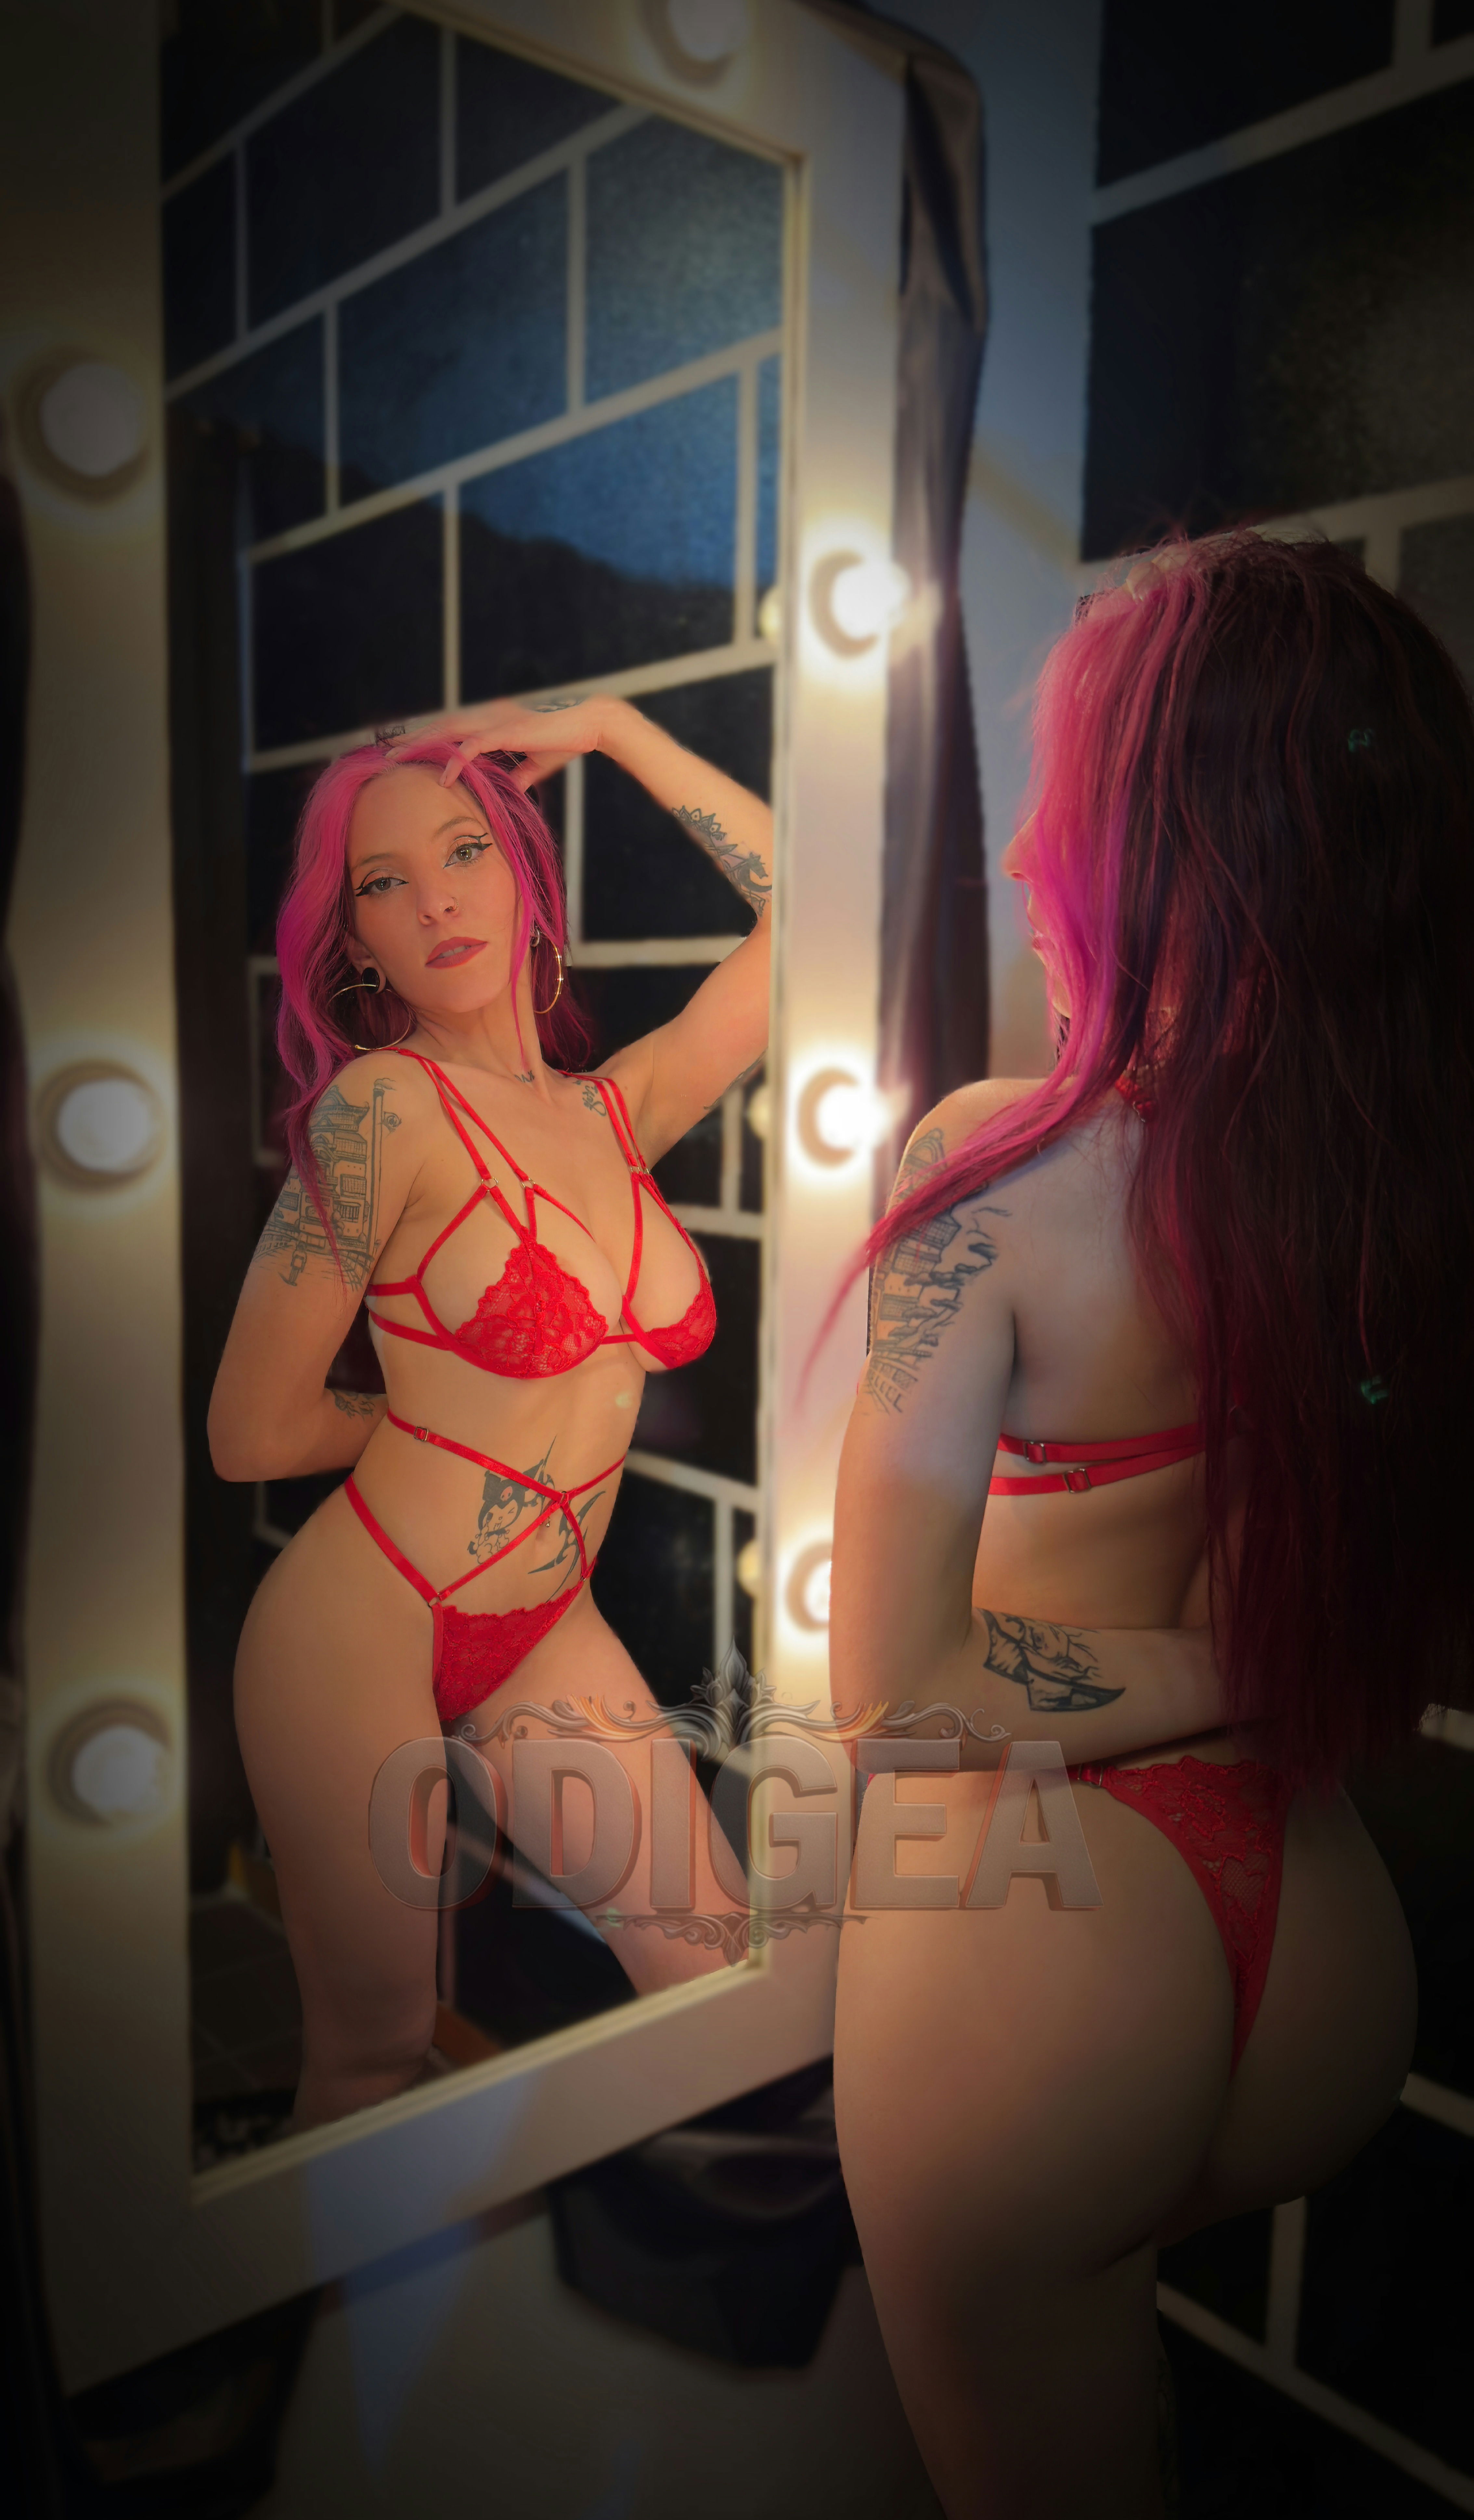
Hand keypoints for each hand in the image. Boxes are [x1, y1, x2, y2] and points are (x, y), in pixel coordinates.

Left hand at [392, 695, 616, 791]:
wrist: (592, 723)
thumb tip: (510, 790)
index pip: (453, 727)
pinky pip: (473, 747)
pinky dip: (456, 761)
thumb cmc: (567, 738)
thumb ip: (520, 775)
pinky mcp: (507, 732)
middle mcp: (490, 716)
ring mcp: (497, 721)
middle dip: (414, 738)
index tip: (407, 747)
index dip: (429, 737)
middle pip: (442, 725)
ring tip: (398, 758)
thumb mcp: (537, 763)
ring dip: (422, 745)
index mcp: (494, 721)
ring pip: (449, 731)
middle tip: (387, 751)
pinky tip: (442, 777)